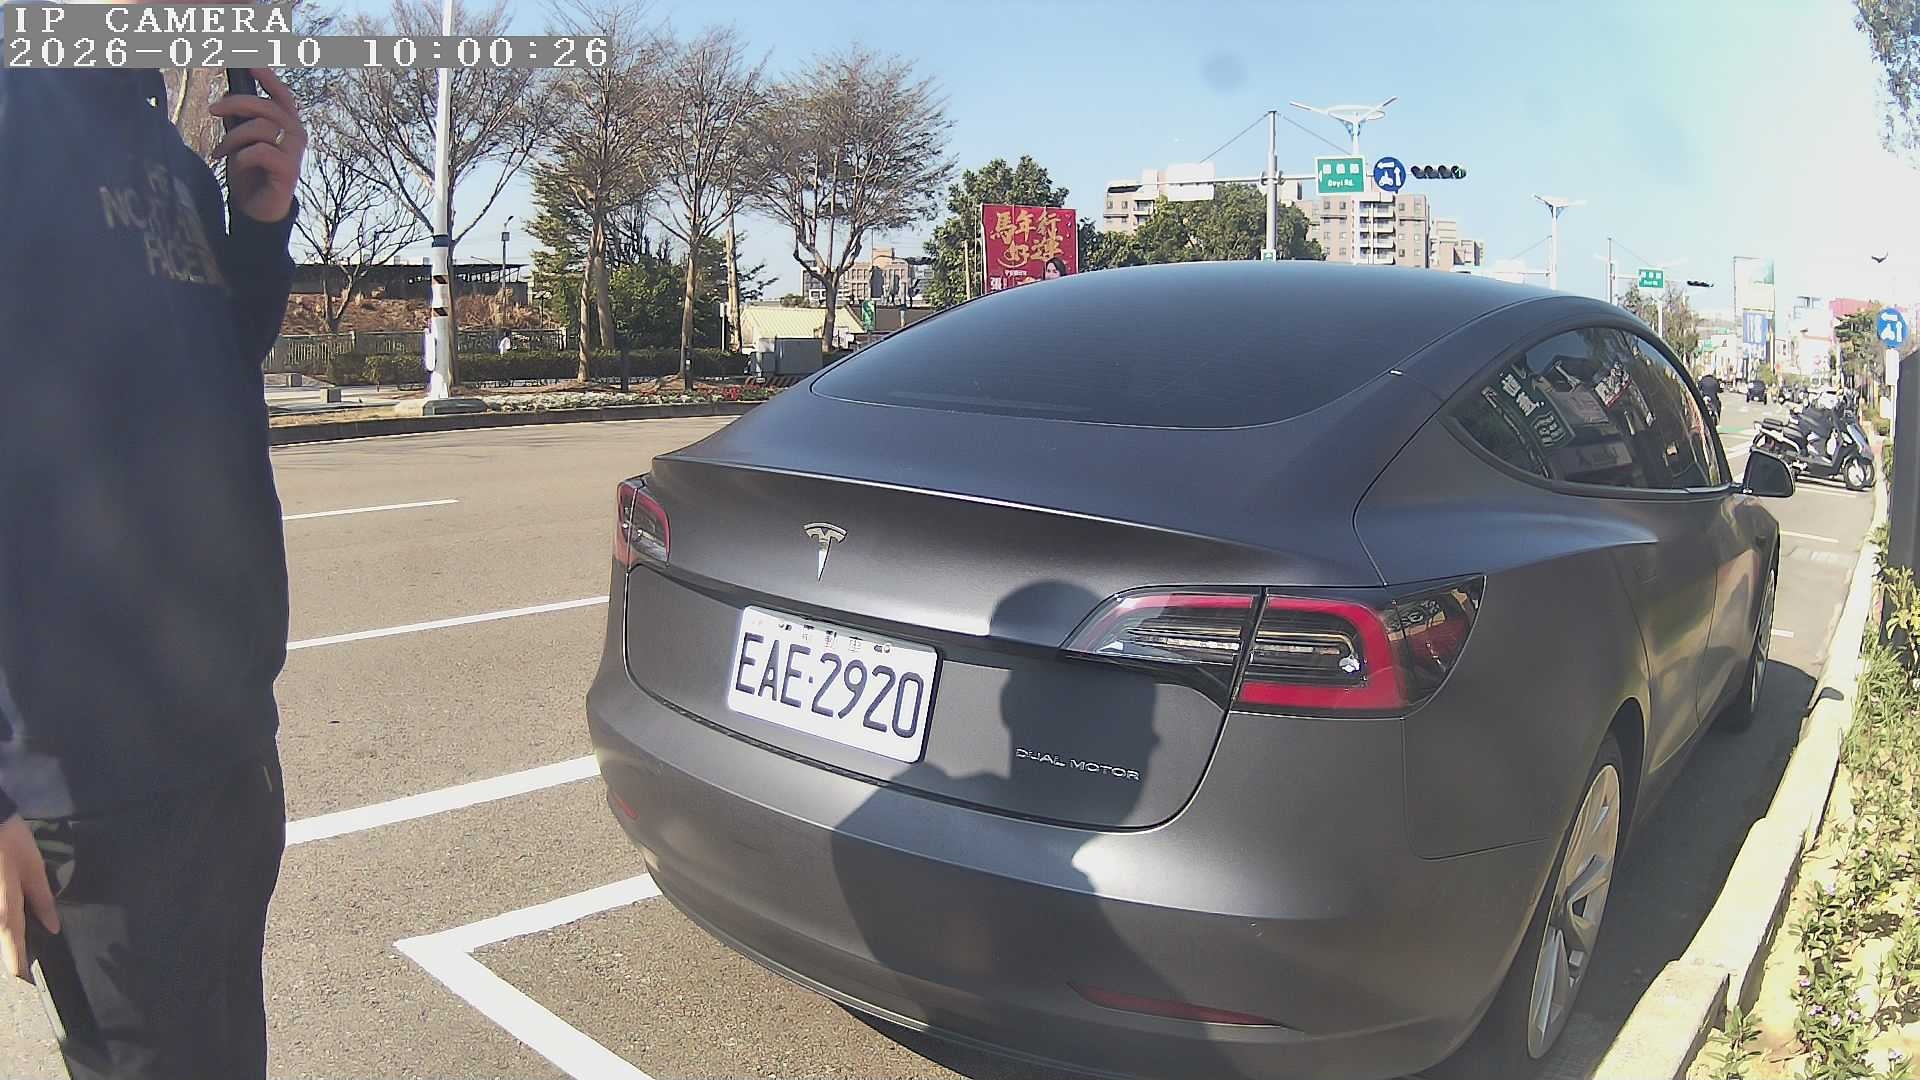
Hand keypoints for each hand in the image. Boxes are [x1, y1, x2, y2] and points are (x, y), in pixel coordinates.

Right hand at [0, 815, 56, 981]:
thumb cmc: (11, 843)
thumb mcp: (33, 870)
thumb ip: (42, 900)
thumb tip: (52, 927)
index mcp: (5, 910)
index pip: (12, 945)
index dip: (19, 963)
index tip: (25, 979)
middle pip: (1, 935)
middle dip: (11, 948)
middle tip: (27, 958)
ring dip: (7, 932)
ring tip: (22, 937)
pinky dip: (3, 919)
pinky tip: (12, 918)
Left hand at [208, 67, 306, 225]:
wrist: (259, 208)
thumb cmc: (252, 171)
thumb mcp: (242, 139)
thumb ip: (240, 119)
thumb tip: (226, 96)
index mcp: (287, 123)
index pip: (280, 94)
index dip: (267, 76)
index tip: (248, 62)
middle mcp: (296, 133)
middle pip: (266, 106)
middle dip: (236, 104)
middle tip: (213, 109)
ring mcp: (294, 152)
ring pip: (260, 128)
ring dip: (233, 137)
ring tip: (221, 151)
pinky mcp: (289, 170)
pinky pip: (260, 151)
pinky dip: (242, 156)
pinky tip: (235, 165)